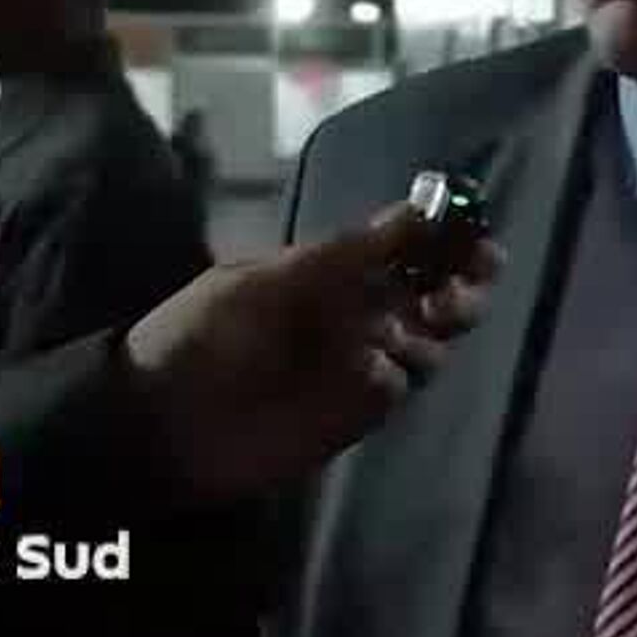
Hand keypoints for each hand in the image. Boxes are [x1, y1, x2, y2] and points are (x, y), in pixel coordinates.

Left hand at [122, 202, 501, 501]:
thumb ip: (343, 254)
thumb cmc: (200, 336)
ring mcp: (354, 365)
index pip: (401, 247)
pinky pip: (395, 389)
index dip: (444, 240)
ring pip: (425, 341)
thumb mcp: (265, 282)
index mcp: (327, 271)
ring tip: (429, 323)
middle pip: (428, 293)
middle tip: (465, 287)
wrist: (157, 425)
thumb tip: (415, 212)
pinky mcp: (352, 415)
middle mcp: (350, 313)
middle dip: (459, 284)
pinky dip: (396, 377)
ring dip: (438, 328)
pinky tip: (379, 371)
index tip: (479, 238)